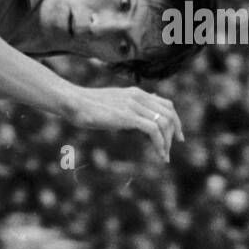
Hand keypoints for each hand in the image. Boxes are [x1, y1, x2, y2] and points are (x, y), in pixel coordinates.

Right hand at [69, 86, 183, 161]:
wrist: (73, 102)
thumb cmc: (85, 106)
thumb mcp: (110, 104)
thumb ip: (125, 108)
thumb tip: (133, 117)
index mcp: (136, 93)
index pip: (166, 104)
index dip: (174, 119)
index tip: (174, 135)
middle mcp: (139, 96)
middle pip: (169, 113)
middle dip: (175, 131)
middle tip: (173, 147)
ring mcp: (134, 106)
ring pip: (164, 122)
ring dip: (167, 141)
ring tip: (164, 155)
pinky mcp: (128, 117)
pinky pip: (153, 130)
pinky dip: (160, 144)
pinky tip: (159, 154)